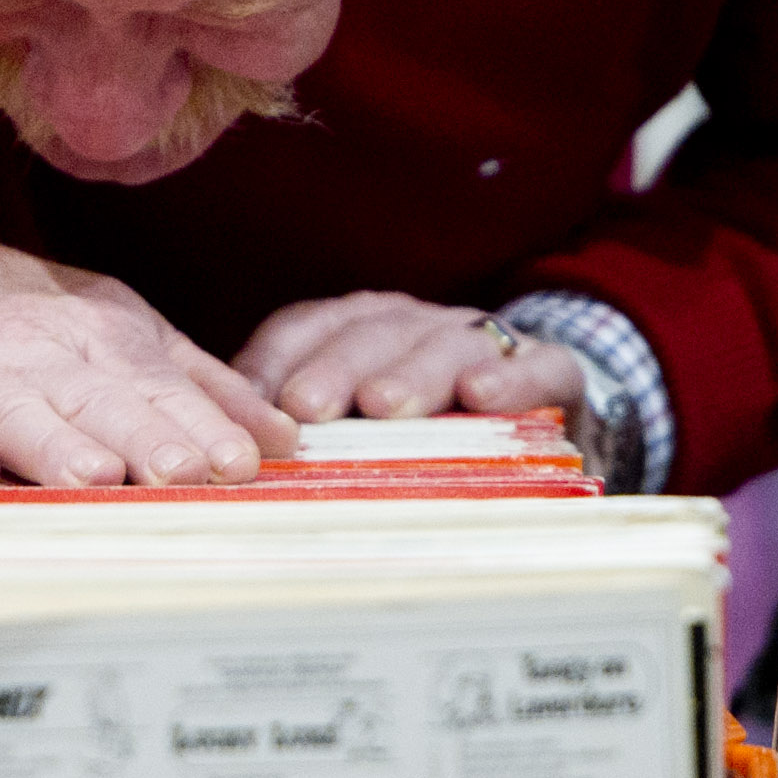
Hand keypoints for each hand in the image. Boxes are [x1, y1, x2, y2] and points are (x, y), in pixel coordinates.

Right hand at [0, 226, 299, 489]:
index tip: (241, 463)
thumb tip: (285, 439)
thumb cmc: (18, 327)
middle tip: (184, 473)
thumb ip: (194, 386)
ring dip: (55, 443)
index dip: (198, 423)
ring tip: (95, 478)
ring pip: (14, 411)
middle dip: (141, 434)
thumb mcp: (112, 331)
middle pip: (94, 396)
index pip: (156, 382)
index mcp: (96, 333)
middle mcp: (33, 351)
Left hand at [235, 289, 588, 424]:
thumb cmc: (429, 430)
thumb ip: (302, 427)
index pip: (308, 329)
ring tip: (383, 406)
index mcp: (362, 329)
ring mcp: (484, 342)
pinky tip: (482, 394)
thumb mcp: (360, 425)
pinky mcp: (549, 369)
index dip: (278, 359)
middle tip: (307, 407)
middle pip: (370, 334)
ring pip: (444, 343)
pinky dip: (511, 376)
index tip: (253, 400)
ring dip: (411, 372)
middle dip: (335, 369)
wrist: (542, 412)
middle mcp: (417, 324)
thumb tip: (228, 453)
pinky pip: (535, 364)